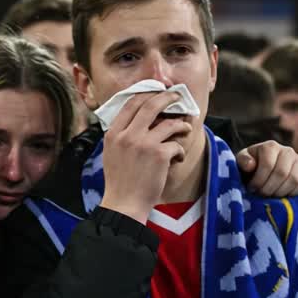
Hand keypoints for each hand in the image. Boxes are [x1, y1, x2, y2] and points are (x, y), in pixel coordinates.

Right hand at [98, 92, 192, 223]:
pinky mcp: (159, 155)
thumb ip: (122, 135)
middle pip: (151, 105)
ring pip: (169, 123)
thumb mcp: (111, 153)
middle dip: (167, 98)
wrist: (123, 204)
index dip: (147, 94)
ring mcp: (143, 144)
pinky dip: (180, 150)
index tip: (157, 92)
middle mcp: (127, 135)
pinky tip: (178, 157)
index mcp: (114, 133)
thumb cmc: (119, 181)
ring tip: (185, 129)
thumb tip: (140, 120)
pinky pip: (176, 144)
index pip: (131, 103)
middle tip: (177, 97)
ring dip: (181, 125)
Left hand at [236, 140, 297, 196]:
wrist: (262, 172)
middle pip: (281, 173)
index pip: (267, 165)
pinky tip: (282, 195)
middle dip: (269, 188)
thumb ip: (243, 161)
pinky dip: (293, 193)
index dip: (259, 181)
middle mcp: (287, 150)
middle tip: (261, 195)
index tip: (252, 188)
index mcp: (270, 146)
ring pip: (294, 180)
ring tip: (270, 196)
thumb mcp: (241, 163)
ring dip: (280, 192)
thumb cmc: (250, 168)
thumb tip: (251, 165)